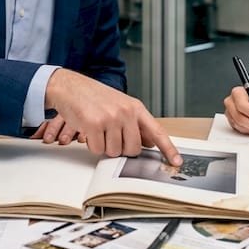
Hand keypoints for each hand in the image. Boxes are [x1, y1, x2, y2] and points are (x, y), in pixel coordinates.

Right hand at [40, 69, 182, 165]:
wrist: (70, 86)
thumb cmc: (94, 97)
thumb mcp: (120, 105)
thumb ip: (135, 123)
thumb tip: (150, 142)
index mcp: (136, 108)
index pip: (157, 131)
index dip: (168, 149)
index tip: (177, 162)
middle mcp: (126, 112)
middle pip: (133, 150)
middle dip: (121, 150)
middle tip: (111, 137)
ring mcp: (111, 118)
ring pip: (114, 152)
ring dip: (105, 147)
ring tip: (99, 130)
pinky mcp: (94, 124)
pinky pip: (98, 150)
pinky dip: (93, 145)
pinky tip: (89, 131)